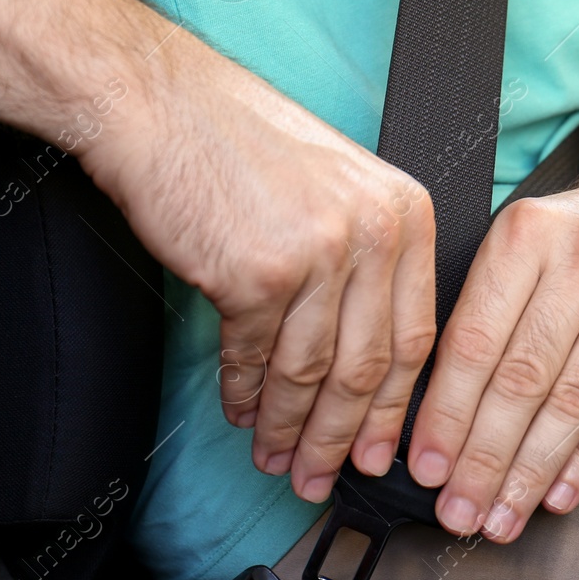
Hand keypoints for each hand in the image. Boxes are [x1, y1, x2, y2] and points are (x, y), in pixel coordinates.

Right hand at [84, 34, 436, 502]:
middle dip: (344, 437)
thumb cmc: (239, 139)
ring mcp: (319, 254)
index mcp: (405, 212)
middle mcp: (374, 233)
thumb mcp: (338, 185)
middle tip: (325, 475)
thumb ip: (365, 259)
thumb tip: (361, 355)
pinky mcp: (258, 274)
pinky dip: (245, 394)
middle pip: (368, 367)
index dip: (396, 407)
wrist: (161, 104)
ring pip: (311, 374)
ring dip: (291, 427)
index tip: (383, 449)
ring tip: (277, 458)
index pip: (417, 336)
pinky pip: (255, 358)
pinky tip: (241, 411)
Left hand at [405, 170, 578, 541]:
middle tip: (457, 511)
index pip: (475, 340)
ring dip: (531, 471)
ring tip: (501, 517)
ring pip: (573, 401)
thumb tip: (429, 410)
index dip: (446, 413)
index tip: (425, 467)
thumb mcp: (525, 241)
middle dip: (483, 457)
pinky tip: (557, 494)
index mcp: (525, 236)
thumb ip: (484, 309)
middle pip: (521, 378)